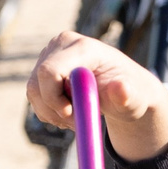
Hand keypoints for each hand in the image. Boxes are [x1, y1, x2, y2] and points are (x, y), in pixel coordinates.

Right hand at [29, 32, 167, 160]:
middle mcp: (62, 45)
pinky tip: (69, 112)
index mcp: (84, 47)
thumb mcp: (134, 99)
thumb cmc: (131, 94)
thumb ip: (127, 95)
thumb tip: (120, 88)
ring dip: (52, 113)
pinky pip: (35, 96)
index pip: (51, 71)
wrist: (125, 91)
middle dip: (54, 109)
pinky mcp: (43, 67)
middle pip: (38, 82)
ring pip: (33, 92)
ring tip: (77, 119)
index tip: (72, 116)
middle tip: (76, 123)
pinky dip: (49, 111)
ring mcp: (50, 54)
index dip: (55, 99)